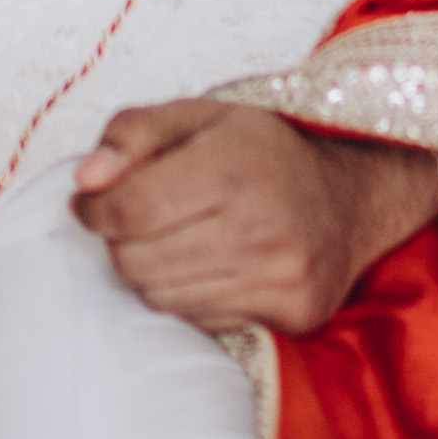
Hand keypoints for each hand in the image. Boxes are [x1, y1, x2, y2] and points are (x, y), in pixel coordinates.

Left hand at [69, 101, 437, 336]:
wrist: (351, 198)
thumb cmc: (262, 153)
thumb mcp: (198, 117)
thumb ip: (132, 135)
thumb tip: (86, 182)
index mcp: (234, 166)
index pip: (131, 209)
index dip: (95, 210)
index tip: (92, 203)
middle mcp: (262, 226)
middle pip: (136, 261)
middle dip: (121, 241)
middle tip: (138, 221)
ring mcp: (280, 277)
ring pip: (160, 298)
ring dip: (152, 272)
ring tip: (179, 241)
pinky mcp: (292, 314)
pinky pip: (200, 321)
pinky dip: (189, 297)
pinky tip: (212, 267)